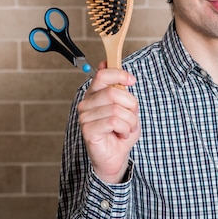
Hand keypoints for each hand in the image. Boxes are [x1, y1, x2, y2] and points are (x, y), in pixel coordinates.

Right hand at [77, 61, 140, 183]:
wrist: (116, 156)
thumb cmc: (120, 130)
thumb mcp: (125, 105)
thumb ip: (118, 86)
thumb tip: (105, 62)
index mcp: (95, 94)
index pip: (102, 75)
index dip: (119, 74)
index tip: (132, 81)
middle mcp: (87, 103)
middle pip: (113, 92)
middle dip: (130, 105)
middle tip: (132, 116)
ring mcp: (85, 117)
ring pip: (116, 109)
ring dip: (129, 120)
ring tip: (127, 128)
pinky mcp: (88, 130)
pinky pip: (113, 121)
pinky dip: (125, 128)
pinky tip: (121, 134)